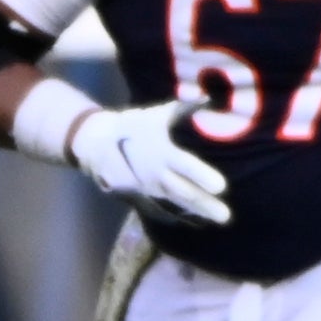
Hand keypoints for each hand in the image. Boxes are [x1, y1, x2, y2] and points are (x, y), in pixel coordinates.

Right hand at [71, 102, 230, 226]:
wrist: (95, 143)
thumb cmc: (131, 125)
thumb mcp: (155, 114)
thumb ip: (183, 109)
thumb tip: (208, 98)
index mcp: (161, 151)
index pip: (185, 166)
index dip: (202, 177)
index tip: (222, 187)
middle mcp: (154, 173)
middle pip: (183, 192)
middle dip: (204, 204)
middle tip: (226, 216)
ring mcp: (145, 189)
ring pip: (174, 205)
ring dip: (195, 214)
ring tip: (216, 221)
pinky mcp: (136, 198)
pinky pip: (159, 210)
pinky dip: (177, 217)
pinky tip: (195, 221)